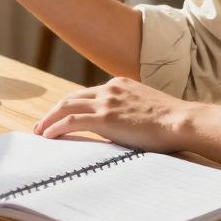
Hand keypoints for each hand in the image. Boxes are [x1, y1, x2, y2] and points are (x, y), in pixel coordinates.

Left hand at [33, 77, 196, 153]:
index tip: (62, 116)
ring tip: (40, 131)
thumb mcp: (147, 107)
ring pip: (66, 106)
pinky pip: (72, 121)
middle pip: (72, 97)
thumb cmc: (171, 121)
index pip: (87, 93)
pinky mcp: (105, 117)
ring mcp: (106, 101)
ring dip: (49, 119)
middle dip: (54, 110)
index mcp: (120, 84)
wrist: (181, 121)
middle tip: (43, 124)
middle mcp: (110, 88)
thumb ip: (130, 110)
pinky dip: (56, 127)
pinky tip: (48, 136)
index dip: (71, 105)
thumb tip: (122, 126)